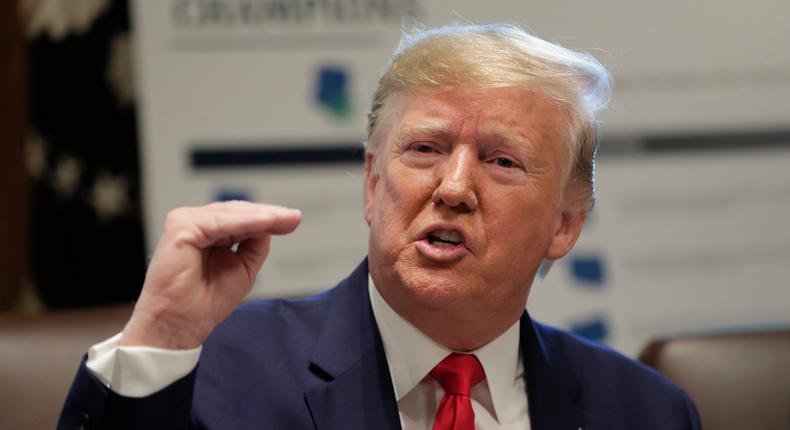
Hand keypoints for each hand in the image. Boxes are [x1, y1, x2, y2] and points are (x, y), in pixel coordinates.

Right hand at [119, 201, 301, 348]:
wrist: (180, 325)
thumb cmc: (204, 303)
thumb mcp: (242, 268)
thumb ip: (254, 244)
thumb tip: (273, 224)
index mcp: (208, 233)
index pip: (241, 217)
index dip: (268, 218)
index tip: (294, 220)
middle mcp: (195, 224)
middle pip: (238, 211)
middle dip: (269, 214)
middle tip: (294, 218)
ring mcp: (186, 223)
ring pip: (231, 214)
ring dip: (262, 216)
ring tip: (286, 219)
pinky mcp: (181, 228)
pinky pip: (221, 222)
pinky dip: (246, 222)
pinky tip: (266, 222)